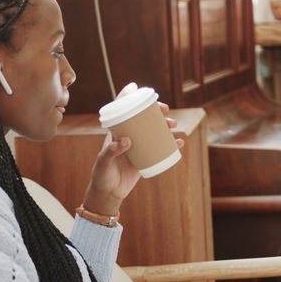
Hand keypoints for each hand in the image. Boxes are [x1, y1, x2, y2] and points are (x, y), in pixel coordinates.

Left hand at [83, 83, 183, 214]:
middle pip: (142, 118)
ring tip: (175, 125)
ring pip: (153, 131)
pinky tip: (179, 143)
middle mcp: (128, 136)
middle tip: (165, 110)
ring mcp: (138, 147)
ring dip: (165, 126)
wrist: (108, 194)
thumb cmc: (101, 176)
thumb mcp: (103, 163)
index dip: (127, 96)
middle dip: (155, 111)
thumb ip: (112, 151)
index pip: (121, 110)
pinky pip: (160, 148)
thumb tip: (127, 140)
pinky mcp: (145, 158)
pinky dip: (171, 144)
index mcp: (115, 133)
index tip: (137, 87)